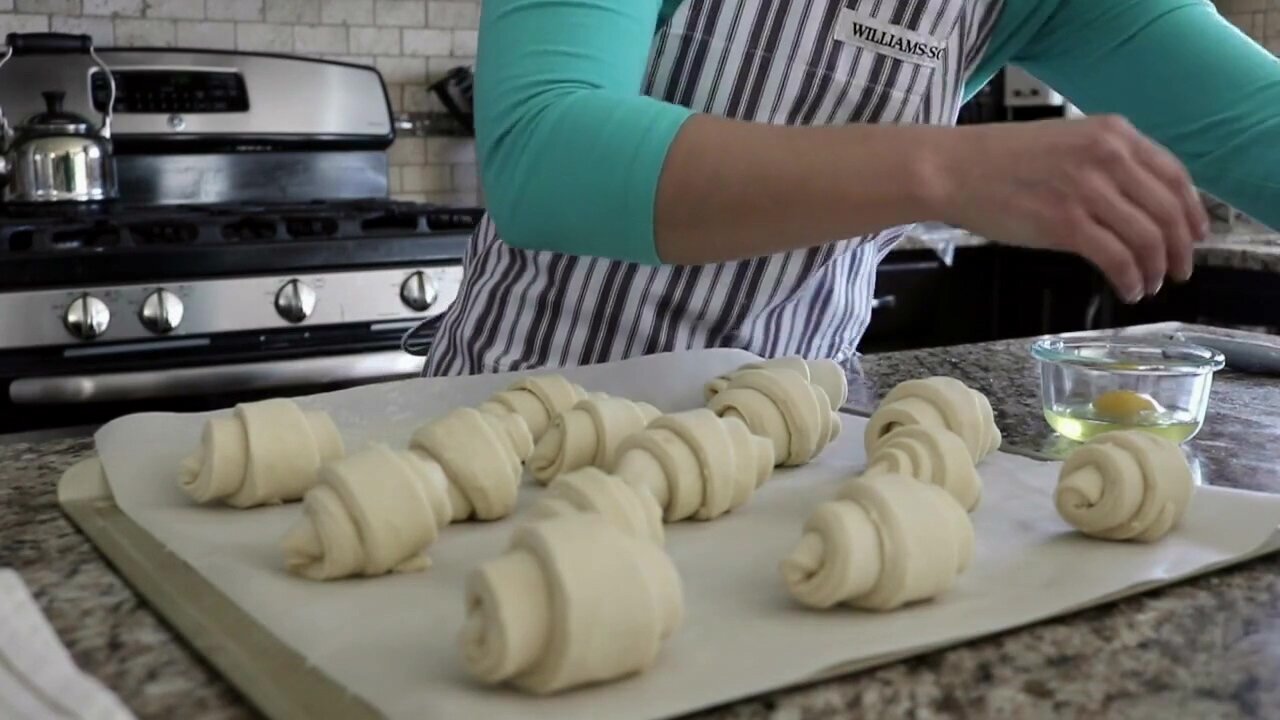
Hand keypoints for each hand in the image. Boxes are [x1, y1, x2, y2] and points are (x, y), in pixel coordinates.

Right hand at [930, 116, 1207, 301]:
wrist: (953, 169)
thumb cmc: (998, 160)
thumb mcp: (1066, 141)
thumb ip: (1105, 161)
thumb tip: (1136, 203)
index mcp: (1113, 133)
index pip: (1175, 176)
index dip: (1192, 212)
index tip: (1195, 235)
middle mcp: (1108, 157)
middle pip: (1168, 211)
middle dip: (1180, 249)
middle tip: (1177, 271)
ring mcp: (1088, 190)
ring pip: (1148, 238)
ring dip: (1156, 269)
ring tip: (1149, 285)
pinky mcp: (1065, 223)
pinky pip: (1117, 258)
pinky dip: (1131, 279)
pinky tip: (1128, 289)